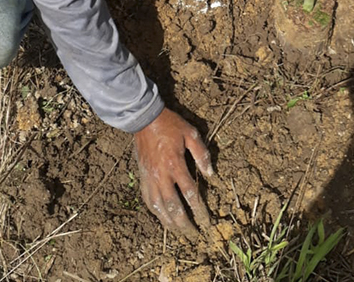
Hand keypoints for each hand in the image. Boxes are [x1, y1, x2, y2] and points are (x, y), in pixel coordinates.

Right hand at [135, 108, 212, 236]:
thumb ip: (201, 154)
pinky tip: (162, 217)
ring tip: (179, 232)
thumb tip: (211, 174)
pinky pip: (148, 200)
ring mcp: (149, 178)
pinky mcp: (141, 177)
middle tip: (194, 235)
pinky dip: (156, 212)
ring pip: (159, 207)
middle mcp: (161, 175)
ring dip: (169, 222)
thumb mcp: (191, 133)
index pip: (190, 193)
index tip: (207, 222)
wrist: (144, 118)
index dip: (200, 210)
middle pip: (174, 206)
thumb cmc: (170, 124)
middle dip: (185, 223)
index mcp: (175, 164)